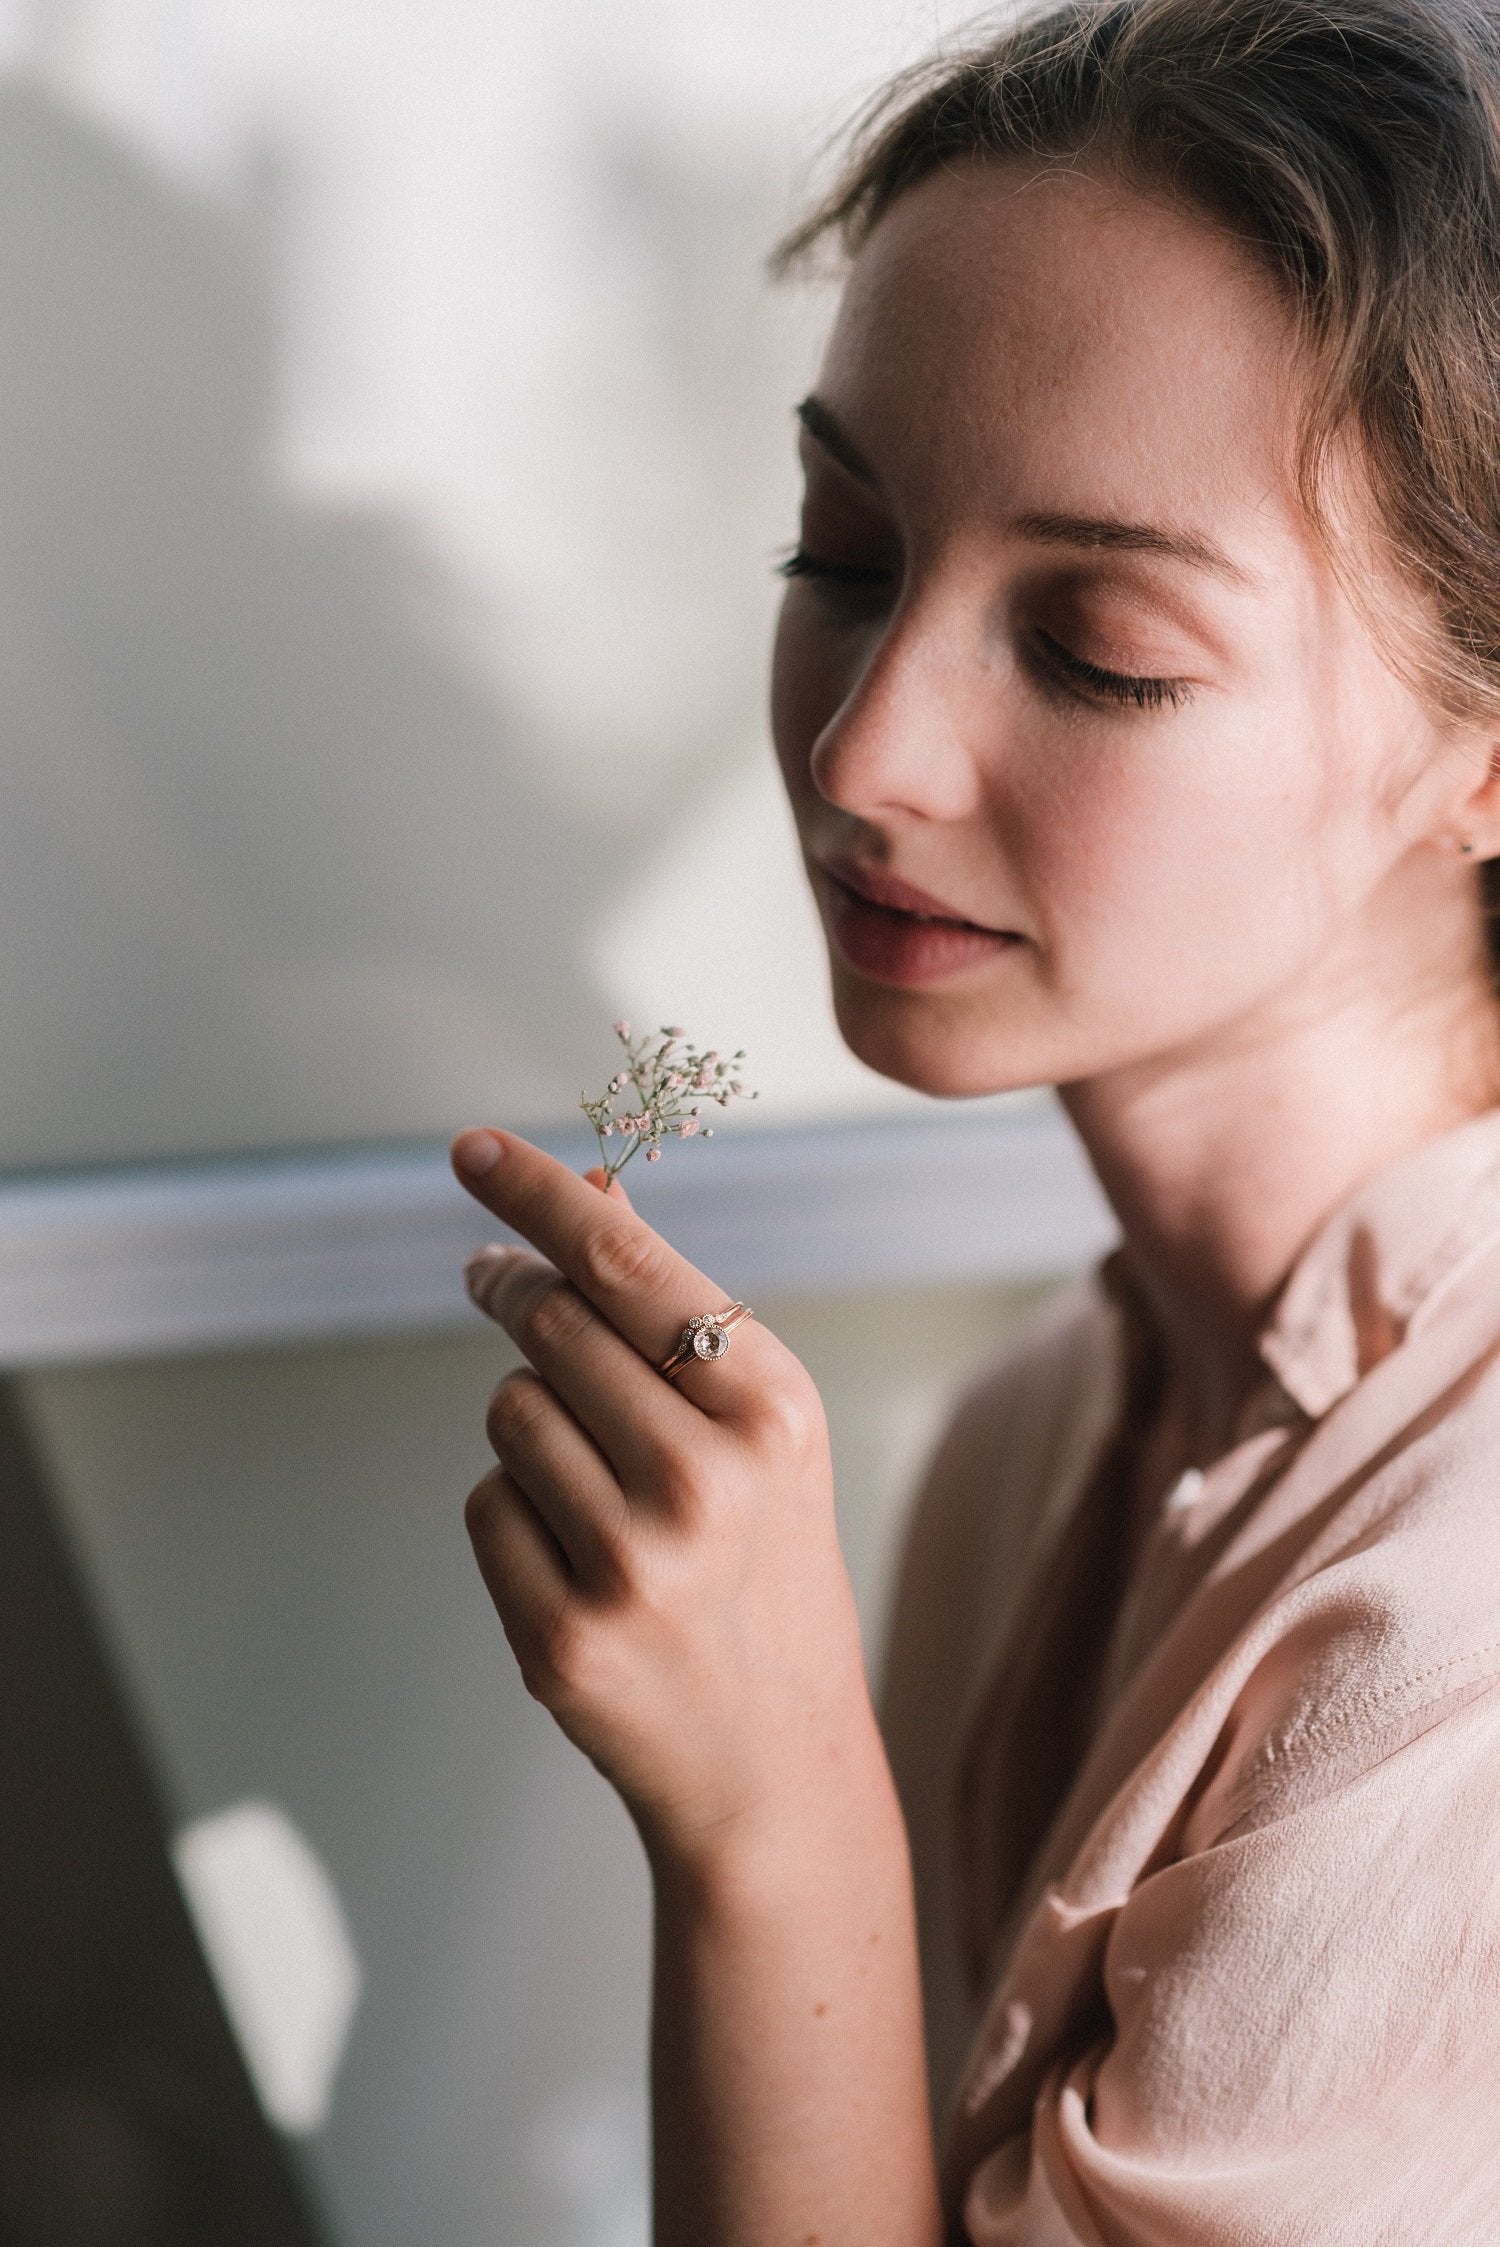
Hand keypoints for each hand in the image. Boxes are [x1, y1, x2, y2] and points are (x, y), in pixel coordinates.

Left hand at [451, 1128, 878, 1872]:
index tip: (472, 1147)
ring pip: (506, 1410)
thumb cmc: (764, 1567)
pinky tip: (580, 1560)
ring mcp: (630, 1564)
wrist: (776, 1762)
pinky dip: (515, 1516)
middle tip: (495, 1280)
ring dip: (530, 1424)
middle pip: (547, 1322)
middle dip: (514, 1294)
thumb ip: (673, 1313)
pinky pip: (485, 1506)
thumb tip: (590, 1192)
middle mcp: (706, 1479)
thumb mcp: (759, 1431)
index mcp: (772, 1407)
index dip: (538, 1192)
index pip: (625, 1262)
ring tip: (596, 1482)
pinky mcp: (560, 1636)